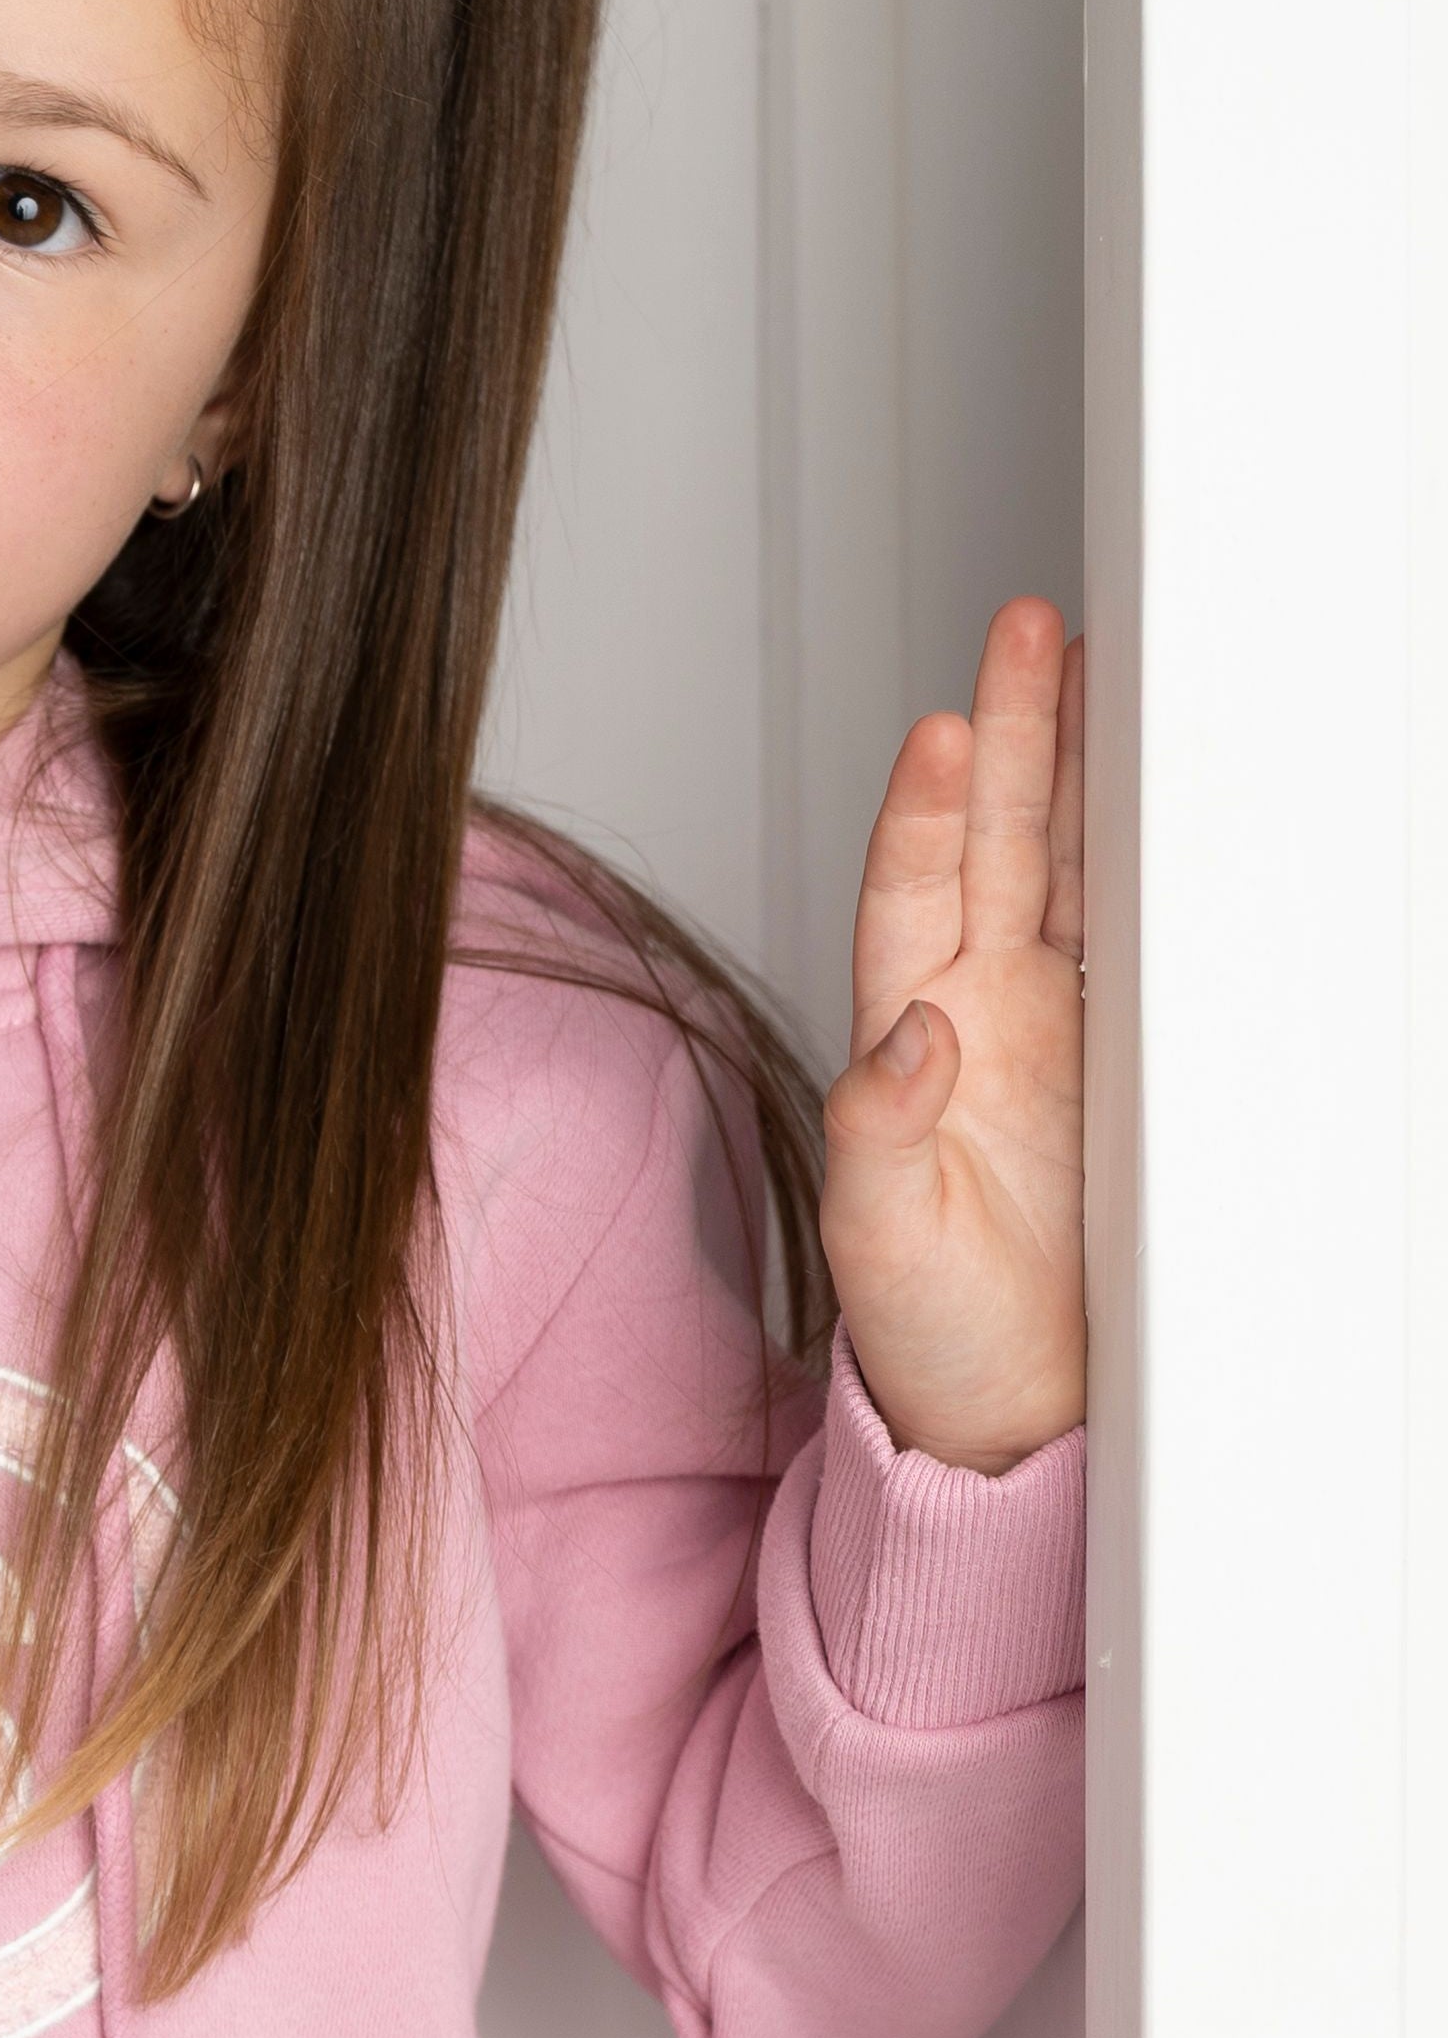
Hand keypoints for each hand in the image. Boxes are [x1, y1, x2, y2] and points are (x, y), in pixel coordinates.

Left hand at [821, 594, 1085, 1472]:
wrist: (1023, 1413)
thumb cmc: (935, 1339)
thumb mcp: (884, 1246)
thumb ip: (877, 1139)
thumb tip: (900, 1040)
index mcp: (911, 1043)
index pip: (913, 899)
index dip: (926, 814)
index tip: (943, 729)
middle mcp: (979, 1014)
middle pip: (994, 842)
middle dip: (1013, 730)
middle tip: (1032, 625)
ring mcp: (1056, 1027)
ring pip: (1066, 863)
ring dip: (1074, 765)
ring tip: (1091, 662)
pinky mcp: (1125, 1056)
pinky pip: (1136, 927)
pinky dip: (1145, 850)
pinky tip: (1161, 785)